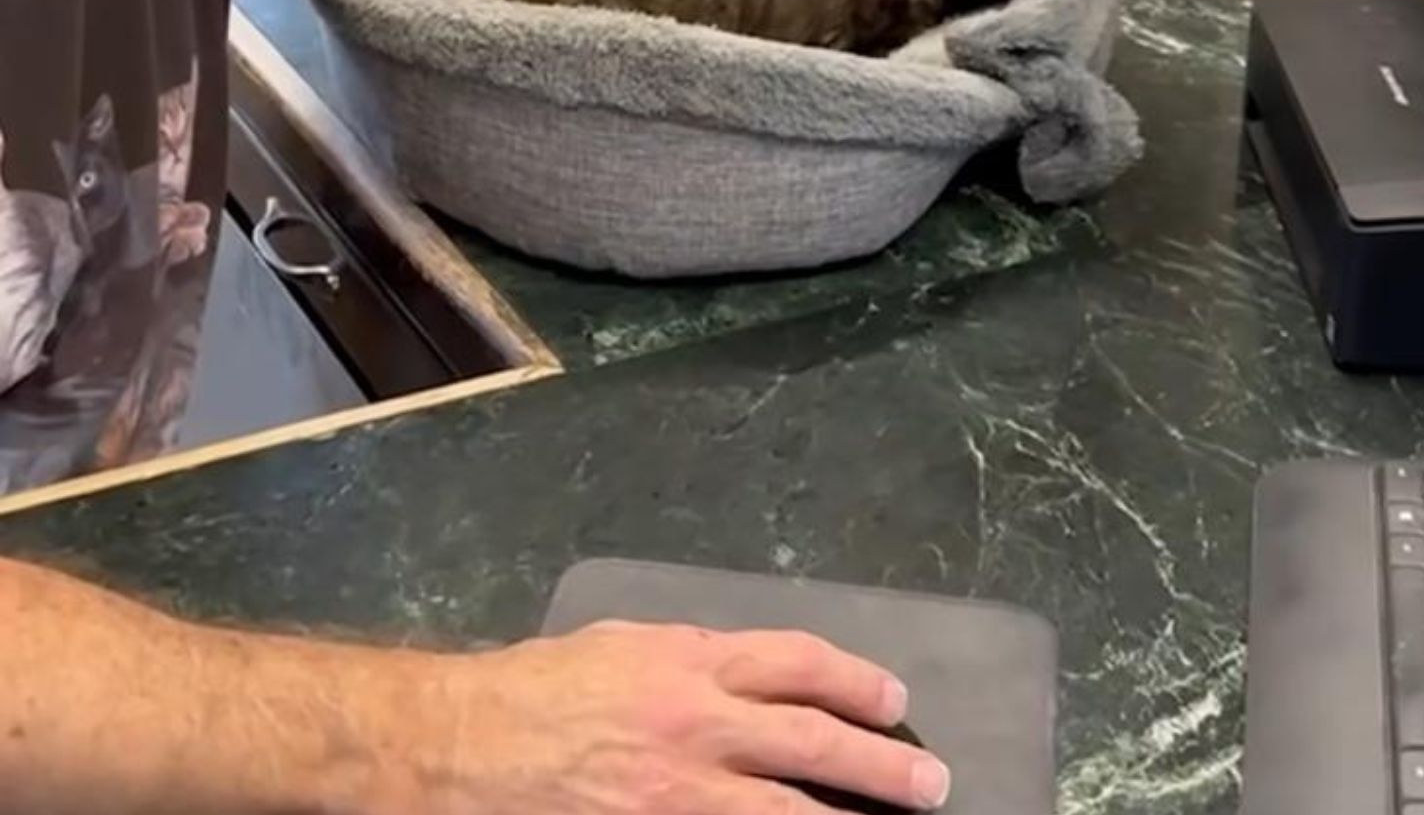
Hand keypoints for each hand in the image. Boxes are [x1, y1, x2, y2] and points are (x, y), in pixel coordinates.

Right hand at [400, 620, 952, 812]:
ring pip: (791, 814)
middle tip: (933, 784)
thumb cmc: (543, 689)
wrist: (468, 748)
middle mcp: (699, 726)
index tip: (894, 700)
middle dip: (882, 762)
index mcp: (690, 662)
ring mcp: (682, 796)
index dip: (855, 680)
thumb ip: (692, 661)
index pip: (797, 663)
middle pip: (813, 740)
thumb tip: (751, 681)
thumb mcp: (626, 647)